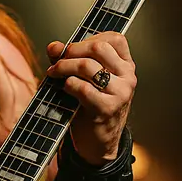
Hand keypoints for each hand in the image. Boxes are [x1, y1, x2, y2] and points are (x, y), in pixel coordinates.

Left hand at [45, 31, 136, 166]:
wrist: (98, 142)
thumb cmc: (90, 106)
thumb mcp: (83, 78)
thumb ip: (68, 59)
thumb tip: (54, 46)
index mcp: (125, 65)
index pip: (114, 38)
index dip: (89, 38)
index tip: (72, 49)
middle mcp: (128, 77)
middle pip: (98, 47)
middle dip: (71, 51)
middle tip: (57, 62)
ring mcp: (120, 93)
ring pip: (87, 66)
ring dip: (63, 67)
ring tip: (54, 74)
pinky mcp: (107, 108)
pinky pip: (82, 87)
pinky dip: (68, 84)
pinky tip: (64, 89)